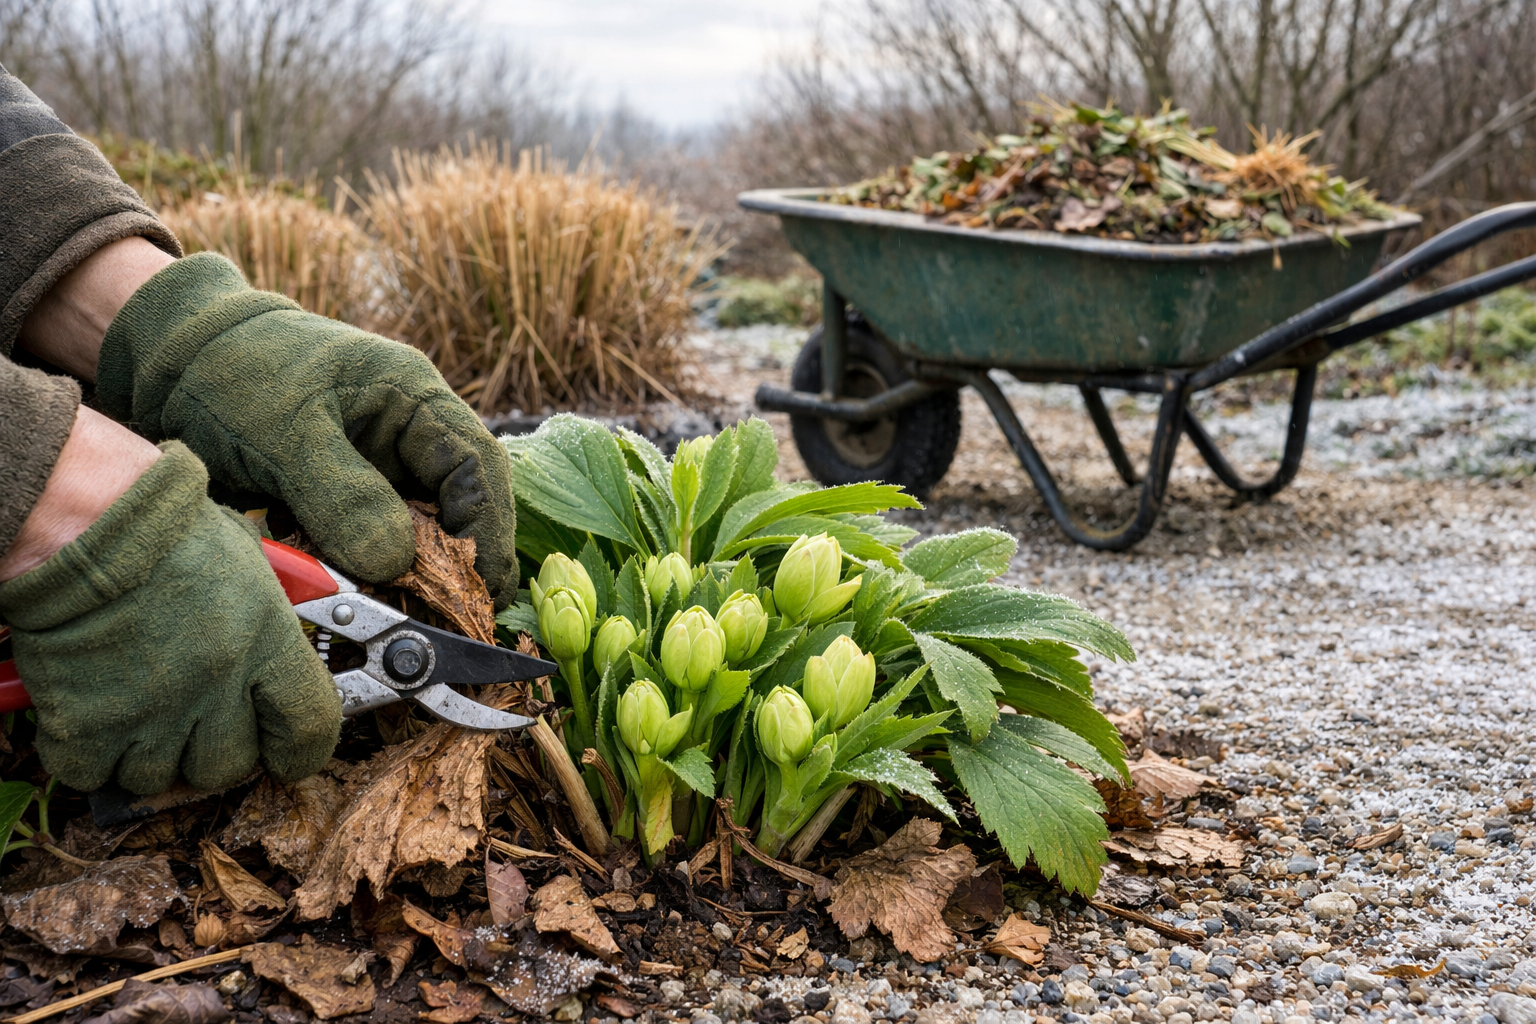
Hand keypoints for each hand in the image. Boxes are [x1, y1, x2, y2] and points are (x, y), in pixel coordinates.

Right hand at [0, 440, 340, 793]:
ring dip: (151, 751)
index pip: (309, 730)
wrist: (85, 522)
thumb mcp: (253, 565)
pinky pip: (94, 774)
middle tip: (195, 714)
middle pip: (230, 765)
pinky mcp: (87, 729)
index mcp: (268, 646)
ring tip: (138, 703)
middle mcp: (217, 689)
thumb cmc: (169, 532)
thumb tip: (293, 649)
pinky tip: (92, 712)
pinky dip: (90, 754)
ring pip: (161, 776)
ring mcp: (152, 715)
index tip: (289, 750)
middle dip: (214, 746)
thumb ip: (275, 619)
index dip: (301, 748)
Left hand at [96, 253, 517, 606]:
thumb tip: (396, 562)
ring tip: (412, 614)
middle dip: (462, 560)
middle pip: (463, 501)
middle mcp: (411, 431)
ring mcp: (382, 462)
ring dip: (419, 570)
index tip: (479, 584)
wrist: (173, 359)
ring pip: (424, 525)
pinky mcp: (350, 490)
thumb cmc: (233, 373)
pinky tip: (368, 595)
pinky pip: (380, 536)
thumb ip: (342, 496)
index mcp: (414, 396)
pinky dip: (377, 568)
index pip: (479, 466)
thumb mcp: (285, 433)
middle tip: (456, 617)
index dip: (489, 528)